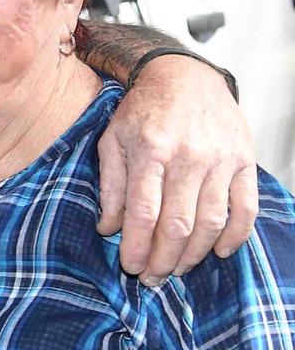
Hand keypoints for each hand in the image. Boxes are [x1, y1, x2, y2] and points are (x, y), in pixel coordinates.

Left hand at [96, 54, 256, 285]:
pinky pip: (245, 208)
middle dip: (163, 259)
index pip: (144, 212)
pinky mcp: (244, 161)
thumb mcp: (112, 139)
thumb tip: (108, 228)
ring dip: (195, 255)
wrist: (183, 76)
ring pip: (211, 222)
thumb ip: (110, 185)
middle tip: (152, 278)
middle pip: (178, 224)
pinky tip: (220, 251)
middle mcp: (188, 156)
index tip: (130, 266)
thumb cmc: (142, 110)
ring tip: (177, 268)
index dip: (137, 246)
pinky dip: (235, 235)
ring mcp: (220, 159)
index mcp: (150, 149)